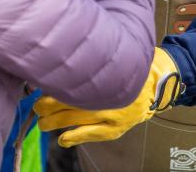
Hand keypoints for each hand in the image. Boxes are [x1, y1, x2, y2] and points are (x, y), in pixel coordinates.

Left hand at [35, 47, 180, 146]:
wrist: (158, 84)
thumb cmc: (130, 68)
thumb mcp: (112, 56)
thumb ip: (89, 60)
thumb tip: (62, 62)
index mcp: (103, 76)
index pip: (70, 82)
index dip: (52, 86)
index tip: (40, 86)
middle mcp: (105, 95)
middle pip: (68, 101)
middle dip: (47, 106)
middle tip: (37, 106)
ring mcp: (111, 114)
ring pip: (75, 119)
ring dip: (55, 122)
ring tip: (42, 123)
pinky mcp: (116, 129)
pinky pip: (92, 135)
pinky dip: (74, 137)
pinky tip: (63, 139)